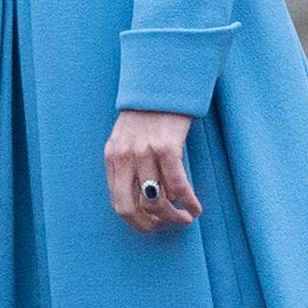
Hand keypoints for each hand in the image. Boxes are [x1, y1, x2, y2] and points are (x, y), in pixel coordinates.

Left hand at [105, 109, 201, 233]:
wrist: (162, 81)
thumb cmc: (149, 111)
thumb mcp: (128, 137)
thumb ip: (129, 163)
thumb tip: (143, 197)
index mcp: (112, 157)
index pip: (118, 202)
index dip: (136, 220)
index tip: (152, 225)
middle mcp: (124, 157)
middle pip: (131, 208)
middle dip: (150, 225)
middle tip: (167, 227)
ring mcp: (144, 153)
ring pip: (156, 200)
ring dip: (173, 217)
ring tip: (186, 218)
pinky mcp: (167, 147)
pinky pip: (177, 185)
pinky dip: (188, 202)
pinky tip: (196, 208)